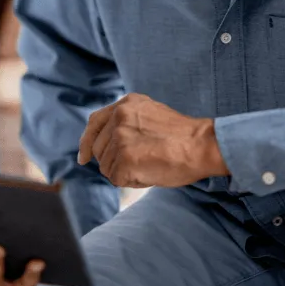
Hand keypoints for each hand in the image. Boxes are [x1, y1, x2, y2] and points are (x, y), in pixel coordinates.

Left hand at [77, 93, 227, 187]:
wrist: (201, 145)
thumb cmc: (182, 136)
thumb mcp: (150, 115)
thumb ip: (127, 122)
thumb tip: (107, 143)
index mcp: (126, 104)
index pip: (94, 122)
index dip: (86, 142)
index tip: (83, 158)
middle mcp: (119, 116)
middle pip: (99, 150)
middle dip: (114, 162)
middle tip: (142, 162)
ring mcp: (120, 137)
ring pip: (107, 167)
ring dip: (124, 172)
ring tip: (150, 164)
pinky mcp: (124, 158)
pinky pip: (117, 179)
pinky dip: (133, 182)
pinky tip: (151, 172)